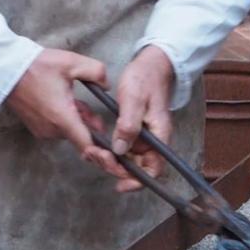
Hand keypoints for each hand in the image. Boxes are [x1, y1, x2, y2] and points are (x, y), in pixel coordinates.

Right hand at [4, 47, 106, 152]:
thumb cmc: (37, 66)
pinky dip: (65, 119)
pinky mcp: (36, 127)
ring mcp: (42, 130)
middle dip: (90, 125)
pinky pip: (57, 128)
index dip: (103, 151)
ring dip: (78, 120)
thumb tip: (106, 85)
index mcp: (62, 118)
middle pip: (80, 137)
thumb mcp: (72, 62)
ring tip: (79, 102)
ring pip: (69, 131)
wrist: (6, 69)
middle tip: (95, 111)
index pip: (87, 146)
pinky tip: (65, 103)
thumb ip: (97, 72)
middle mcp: (52, 129)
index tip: (113, 148)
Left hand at [100, 46, 175, 193]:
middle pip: (138, 167)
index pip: (153, 169)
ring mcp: (143, 136)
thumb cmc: (145, 79)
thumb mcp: (134, 99)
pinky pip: (122, 147)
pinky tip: (94, 144)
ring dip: (110, 160)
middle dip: (116, 168)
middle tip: (96, 157)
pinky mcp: (133, 131)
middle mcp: (152, 140)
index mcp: (158, 135)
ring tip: (91, 150)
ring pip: (127, 159)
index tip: (120, 184)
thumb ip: (128, 125)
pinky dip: (108, 149)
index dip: (138, 181)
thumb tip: (120, 150)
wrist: (150, 65)